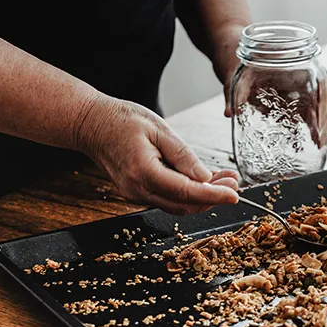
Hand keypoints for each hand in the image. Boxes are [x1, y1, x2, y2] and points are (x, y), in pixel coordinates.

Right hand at [77, 95, 239, 214]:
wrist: (91, 124)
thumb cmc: (122, 120)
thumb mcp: (159, 129)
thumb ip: (183, 155)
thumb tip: (205, 177)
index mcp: (144, 173)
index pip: (187, 192)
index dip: (214, 195)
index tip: (234, 194)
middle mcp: (138, 190)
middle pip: (185, 205)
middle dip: (213, 196)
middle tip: (234, 182)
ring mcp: (136, 195)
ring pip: (178, 205)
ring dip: (203, 196)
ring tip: (224, 179)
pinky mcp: (138, 193)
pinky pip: (168, 198)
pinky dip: (188, 193)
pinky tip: (203, 179)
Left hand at [221, 62, 326, 134]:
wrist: (229, 56)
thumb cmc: (233, 58)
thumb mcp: (230, 74)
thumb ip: (230, 94)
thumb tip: (228, 113)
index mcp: (287, 65)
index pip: (314, 72)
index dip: (326, 85)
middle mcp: (292, 78)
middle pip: (319, 93)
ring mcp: (289, 91)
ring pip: (313, 106)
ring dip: (321, 122)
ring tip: (323, 140)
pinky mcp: (283, 102)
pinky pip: (300, 114)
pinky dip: (307, 126)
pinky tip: (312, 139)